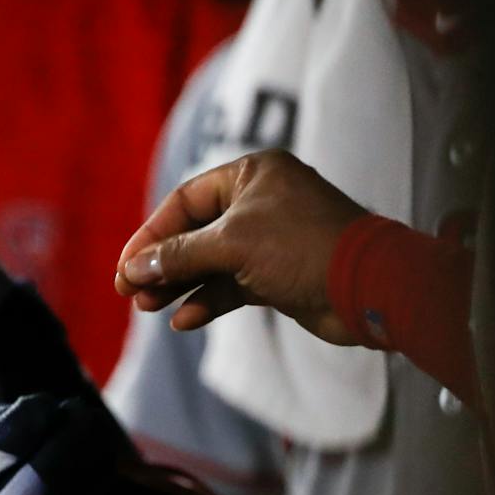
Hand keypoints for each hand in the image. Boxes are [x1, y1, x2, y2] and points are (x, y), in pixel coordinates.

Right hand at [115, 150, 366, 341]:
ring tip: (149, 308)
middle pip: (195, 232)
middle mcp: (260, 201)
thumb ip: (178, 256)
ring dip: (180, 284)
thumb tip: (132, 269)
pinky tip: (185, 320)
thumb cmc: (303, 247)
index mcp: (251, 174)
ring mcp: (270, 239)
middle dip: (161, 263)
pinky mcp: (278, 274)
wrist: (369, 287)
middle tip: (130, 291)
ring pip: (211, 262)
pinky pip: (232, 285)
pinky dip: (208, 300)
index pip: (185, 200)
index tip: (125, 266)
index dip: (151, 234)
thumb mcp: (232, 245)